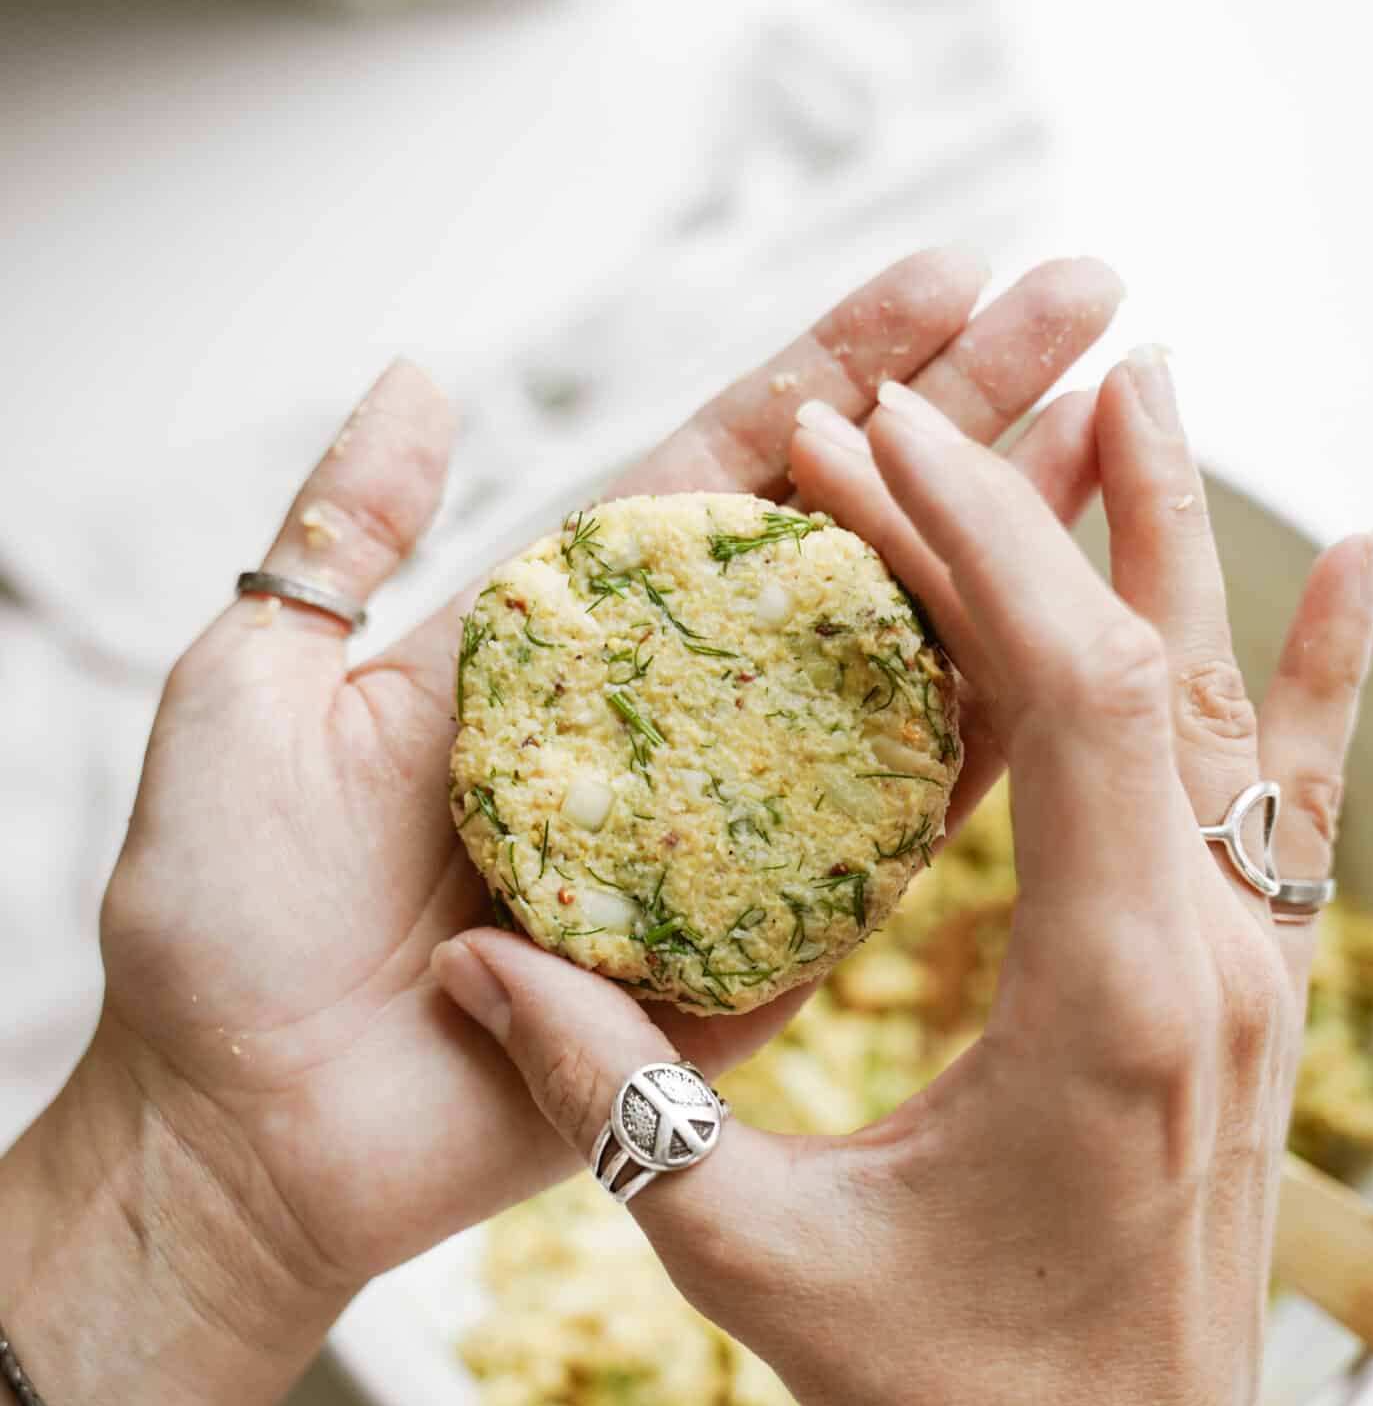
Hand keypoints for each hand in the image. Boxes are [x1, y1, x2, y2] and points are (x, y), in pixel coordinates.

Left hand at [90, 251, 1122, 1332]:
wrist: (237, 1132)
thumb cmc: (219, 920)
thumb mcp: (254, 688)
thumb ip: (344, 535)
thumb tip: (421, 377)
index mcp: (562, 640)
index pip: (729, 467)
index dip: (844, 369)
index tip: (954, 273)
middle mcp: (667, 722)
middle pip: (848, 547)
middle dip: (971, 425)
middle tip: (1095, 309)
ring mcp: (730, 834)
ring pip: (898, 675)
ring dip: (1014, 562)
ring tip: (1121, 447)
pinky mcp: (760, 955)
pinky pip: (886, 846)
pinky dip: (983, 755)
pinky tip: (1077, 655)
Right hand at [434, 353, 1372, 1405]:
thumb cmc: (949, 1402)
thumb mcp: (748, 1255)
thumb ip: (606, 1099)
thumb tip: (465, 963)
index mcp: (1108, 999)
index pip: (1063, 695)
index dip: (966, 541)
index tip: (864, 434)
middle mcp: (1214, 961)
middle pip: (1146, 664)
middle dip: (1025, 507)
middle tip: (931, 385)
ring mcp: (1259, 974)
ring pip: (1227, 705)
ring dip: (1168, 539)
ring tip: (1128, 382)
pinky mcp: (1257, 994)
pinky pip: (1290, 793)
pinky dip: (1314, 665)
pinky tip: (1362, 554)